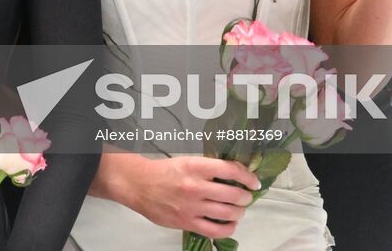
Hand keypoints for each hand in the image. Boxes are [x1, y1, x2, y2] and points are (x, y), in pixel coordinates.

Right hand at [126, 156, 259, 238]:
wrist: (139, 185)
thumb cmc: (163, 172)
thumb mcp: (187, 161)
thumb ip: (208, 169)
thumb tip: (233, 175)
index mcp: (195, 166)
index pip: (230, 170)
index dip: (247, 176)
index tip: (253, 181)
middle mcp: (195, 186)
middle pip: (233, 194)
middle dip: (245, 197)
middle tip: (245, 196)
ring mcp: (191, 206)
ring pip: (228, 213)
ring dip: (239, 212)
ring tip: (238, 210)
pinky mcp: (187, 222)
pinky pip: (215, 230)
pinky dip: (228, 228)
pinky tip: (230, 224)